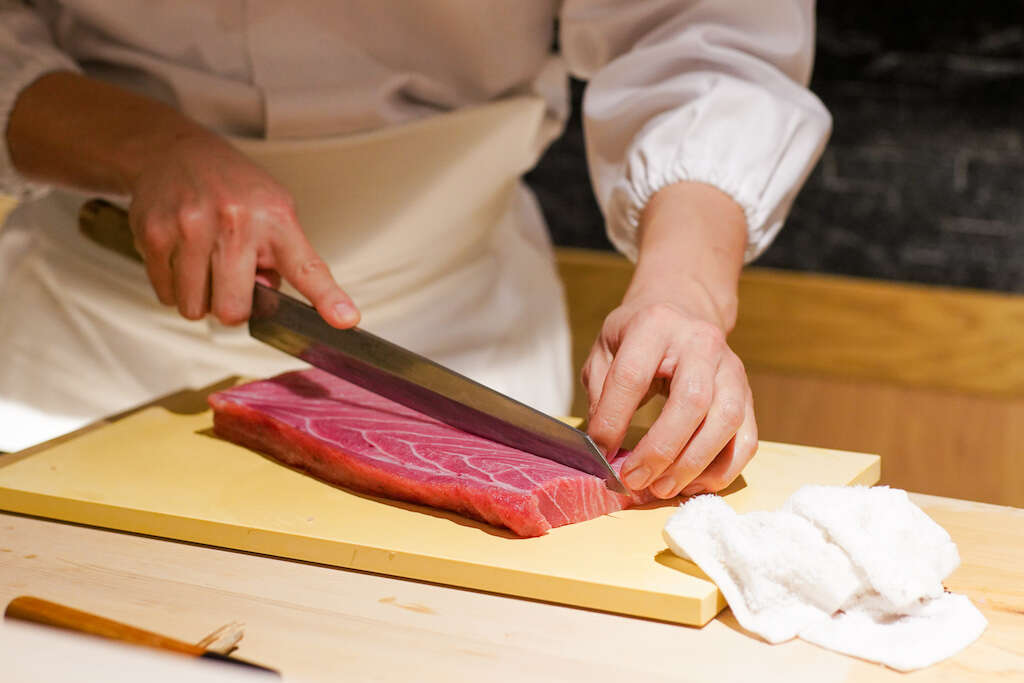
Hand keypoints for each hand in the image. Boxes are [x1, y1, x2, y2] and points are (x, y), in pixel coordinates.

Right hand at [127, 132, 358, 326]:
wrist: (174, 151)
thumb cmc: (233, 189)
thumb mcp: (275, 210)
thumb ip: (283, 260)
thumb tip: (270, 301)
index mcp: (276, 220)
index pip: (307, 268)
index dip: (328, 299)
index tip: (346, 321)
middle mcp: (235, 223)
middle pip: (232, 310)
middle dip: (232, 307)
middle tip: (230, 282)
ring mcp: (190, 229)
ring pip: (194, 308)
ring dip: (200, 298)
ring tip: (205, 265)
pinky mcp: (153, 235)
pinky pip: (165, 294)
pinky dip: (174, 286)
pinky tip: (182, 256)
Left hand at [583, 292, 756, 498]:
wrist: (682, 312)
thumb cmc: (636, 338)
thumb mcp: (606, 352)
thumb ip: (602, 395)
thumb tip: (604, 449)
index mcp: (656, 326)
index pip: (633, 376)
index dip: (614, 419)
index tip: (601, 452)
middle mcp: (701, 344)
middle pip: (692, 402)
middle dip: (661, 450)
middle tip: (635, 480)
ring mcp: (731, 369)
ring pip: (725, 422)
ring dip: (693, 465)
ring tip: (662, 488)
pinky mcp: (748, 394)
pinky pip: (746, 439)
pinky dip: (722, 470)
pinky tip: (692, 484)